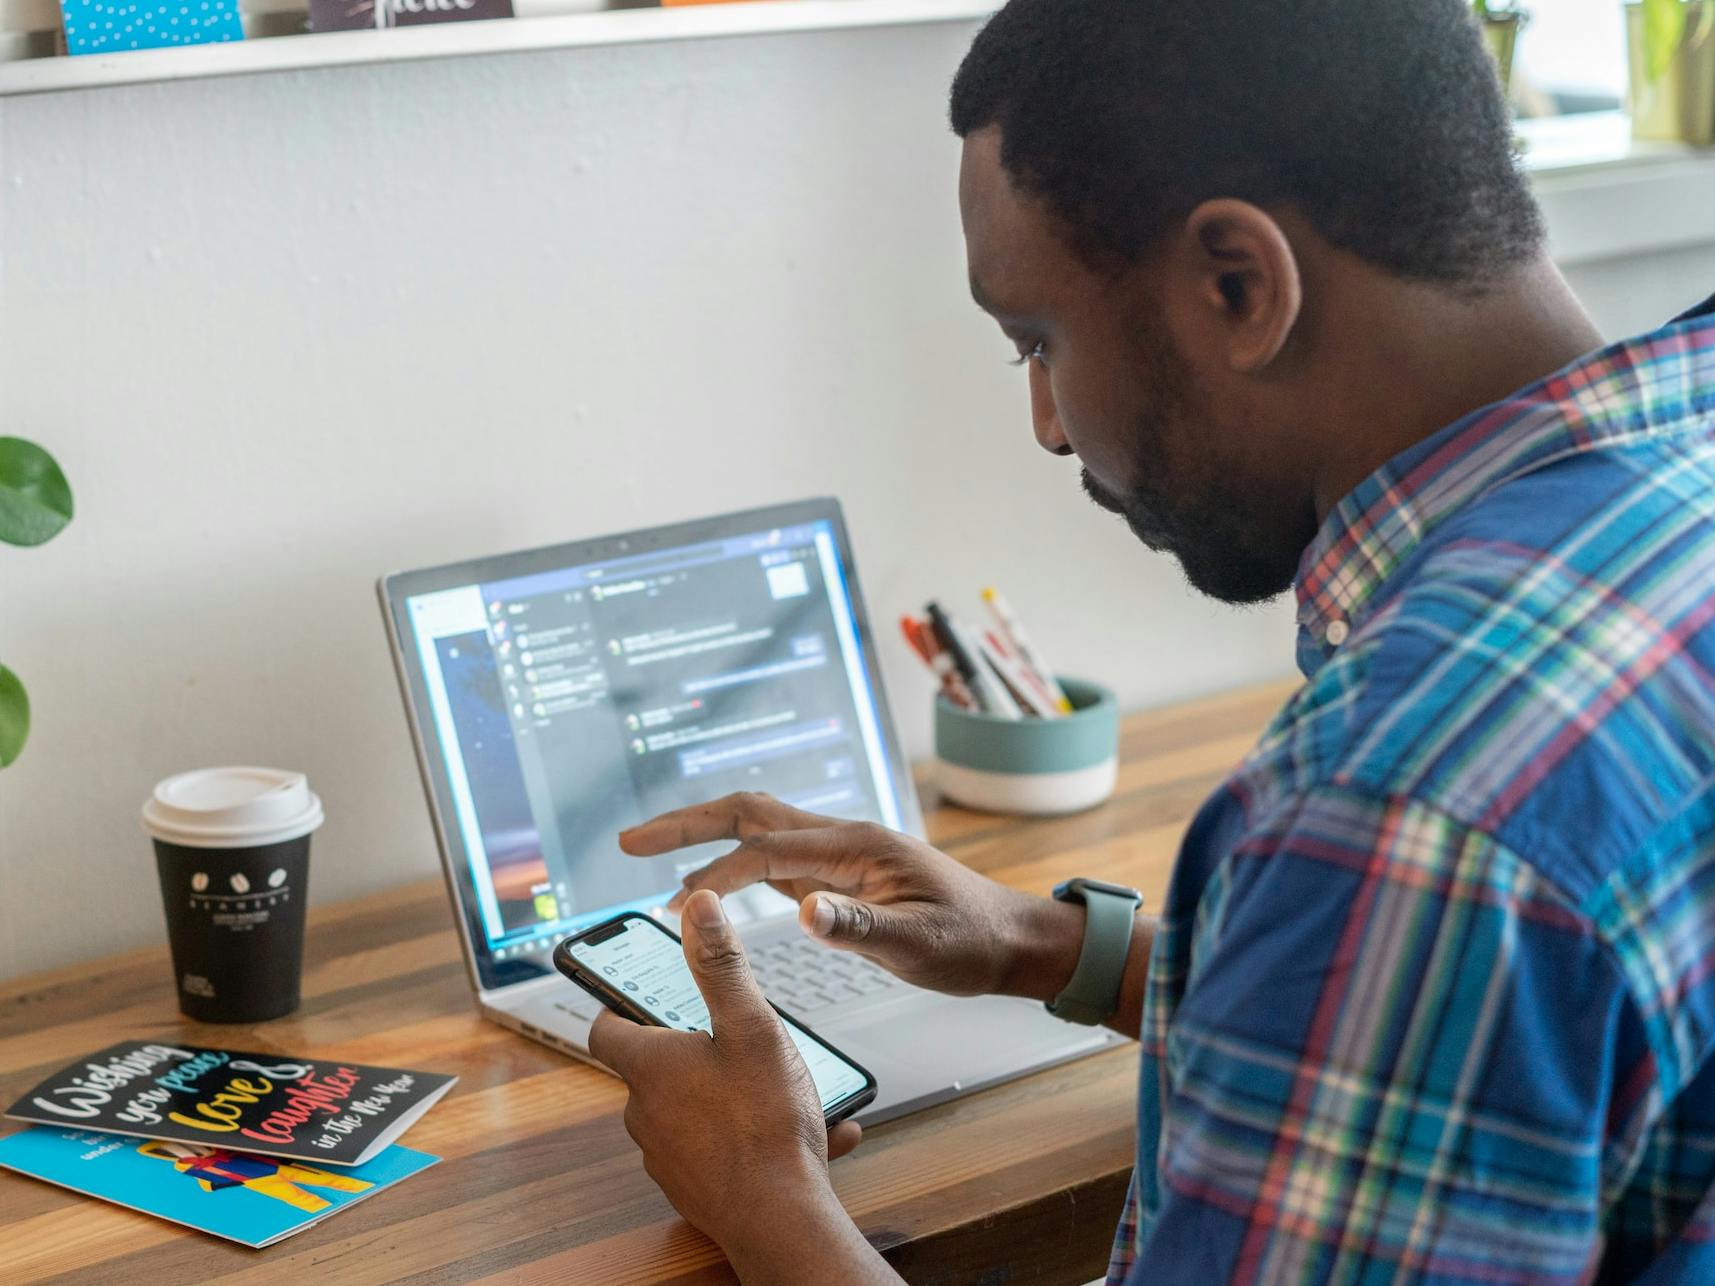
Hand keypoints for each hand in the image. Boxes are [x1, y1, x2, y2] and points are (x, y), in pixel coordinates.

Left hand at [587, 889, 863, 1252]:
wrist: (780, 1219)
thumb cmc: (763, 1123)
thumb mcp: (751, 1028)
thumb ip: (723, 966)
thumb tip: (699, 906)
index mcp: (650, 1066)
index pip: (606, 1028)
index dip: (618, 1006)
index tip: (638, 994)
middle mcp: (646, 1113)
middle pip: (655, 1069)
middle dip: (695, 1051)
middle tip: (736, 1038)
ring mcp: (667, 1156)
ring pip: (692, 1110)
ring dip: (731, 1096)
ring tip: (788, 1092)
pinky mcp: (693, 1188)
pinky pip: (719, 1148)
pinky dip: (751, 1136)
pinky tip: (808, 1135)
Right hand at [620, 792, 1083, 1001]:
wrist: (1009, 939)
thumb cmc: (972, 942)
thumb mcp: (921, 946)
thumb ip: (863, 929)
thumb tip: (805, 914)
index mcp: (857, 847)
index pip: (766, 848)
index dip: (714, 868)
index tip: (669, 895)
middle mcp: (842, 839)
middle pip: (750, 813)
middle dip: (687, 823)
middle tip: (629, 842)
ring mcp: (839, 855)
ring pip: (759, 828)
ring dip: (704, 836)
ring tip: (650, 854)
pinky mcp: (840, 876)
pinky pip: (775, 856)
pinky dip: (732, 861)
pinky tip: (710, 882)